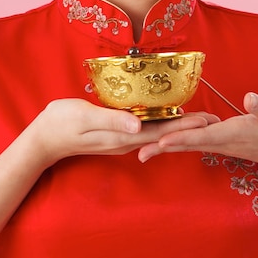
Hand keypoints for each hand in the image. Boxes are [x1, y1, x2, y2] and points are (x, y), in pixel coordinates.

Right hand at [31, 98, 215, 168]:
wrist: (43, 138)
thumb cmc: (61, 123)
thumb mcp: (85, 117)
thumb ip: (111, 120)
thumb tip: (138, 126)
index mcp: (122, 137)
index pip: (161, 132)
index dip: (184, 125)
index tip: (206, 120)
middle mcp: (126, 141)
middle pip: (163, 133)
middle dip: (188, 126)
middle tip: (213, 119)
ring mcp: (121, 139)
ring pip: (156, 132)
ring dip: (178, 125)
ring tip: (198, 118)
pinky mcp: (116, 134)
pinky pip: (145, 130)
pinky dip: (161, 123)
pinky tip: (167, 117)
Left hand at [138, 93, 257, 177]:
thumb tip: (248, 99)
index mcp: (234, 133)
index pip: (202, 136)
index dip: (180, 137)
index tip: (160, 141)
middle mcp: (223, 141)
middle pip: (187, 144)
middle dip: (161, 148)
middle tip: (135, 152)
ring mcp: (221, 143)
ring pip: (188, 144)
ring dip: (164, 146)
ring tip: (140, 149)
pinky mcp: (222, 141)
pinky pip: (195, 141)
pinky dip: (177, 140)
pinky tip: (165, 139)